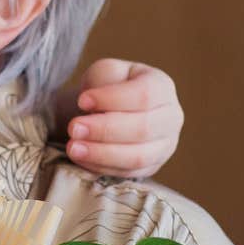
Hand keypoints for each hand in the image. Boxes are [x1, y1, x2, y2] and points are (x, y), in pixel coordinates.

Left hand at [61, 59, 182, 178]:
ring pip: (138, 156)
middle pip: (143, 128)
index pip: (144, 95)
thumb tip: (93, 108)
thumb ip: (103, 82)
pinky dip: (101, 167)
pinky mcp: (152, 167)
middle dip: (104, 130)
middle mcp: (170, 117)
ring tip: (73, 148)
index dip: (112, 99)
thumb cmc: (108, 86)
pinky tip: (81, 158)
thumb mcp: (105, 72)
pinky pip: (128, 172)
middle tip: (73, 128)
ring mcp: (165, 145)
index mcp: (162, 86)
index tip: (81, 100)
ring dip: (102, 153)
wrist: (109, 108)